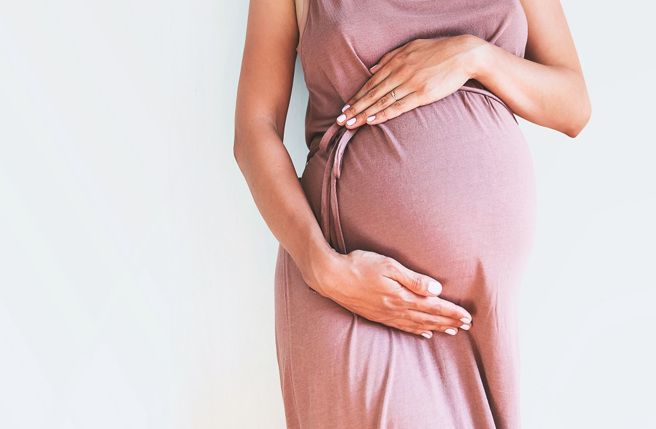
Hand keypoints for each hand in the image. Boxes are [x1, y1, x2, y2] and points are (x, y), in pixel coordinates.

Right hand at [313, 249, 472, 337]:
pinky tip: (424, 333)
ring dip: (436, 327)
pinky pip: (402, 327)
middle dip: (449, 321)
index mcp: (401, 296)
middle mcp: (395, 309)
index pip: (433, 306)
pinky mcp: (377, 316)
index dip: (452, 312)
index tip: (468, 317)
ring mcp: (385, 314)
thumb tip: (436, 289)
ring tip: (452, 331)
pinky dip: (416, 331)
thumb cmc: (359, 265)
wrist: (331, 277)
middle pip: (428, 318)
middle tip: (467, 326)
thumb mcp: (388, 265)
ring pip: (417, 324)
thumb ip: (413, 279)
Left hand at [335, 34, 484, 128]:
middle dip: (354, 108)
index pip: (371, 83)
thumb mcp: (412, 47)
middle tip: (340, 120)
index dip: (357, 96)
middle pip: (372, 94)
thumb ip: (390, 58)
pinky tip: (372, 121)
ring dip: (364, 114)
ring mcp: (410, 84)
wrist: (464, 54)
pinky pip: (398, 106)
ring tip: (350, 124)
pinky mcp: (422, 94)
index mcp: (396, 61)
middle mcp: (400, 72)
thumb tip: (372, 70)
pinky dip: (383, 114)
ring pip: (382, 102)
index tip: (345, 107)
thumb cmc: (439, 50)